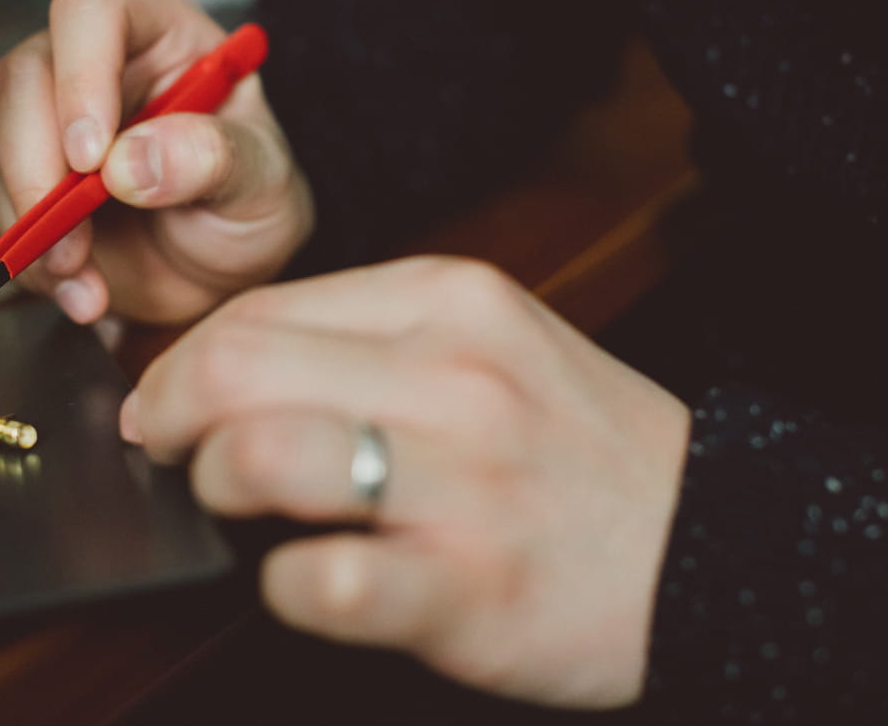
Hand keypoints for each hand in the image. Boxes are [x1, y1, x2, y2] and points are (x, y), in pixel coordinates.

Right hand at [0, 0, 313, 326]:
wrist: (222, 278)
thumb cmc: (247, 207)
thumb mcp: (261, 182)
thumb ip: (212, 159)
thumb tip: (132, 161)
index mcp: (154, 37)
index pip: (90, 14)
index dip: (80, 77)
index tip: (90, 157)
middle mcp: (86, 70)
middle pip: (18, 81)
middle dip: (33, 170)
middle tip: (72, 238)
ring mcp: (40, 128)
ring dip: (24, 227)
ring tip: (84, 277)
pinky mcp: (12, 188)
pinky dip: (13, 259)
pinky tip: (71, 287)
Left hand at [122, 256, 689, 708]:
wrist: (720, 545)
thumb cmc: (582, 452)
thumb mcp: (492, 347)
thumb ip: (368, 342)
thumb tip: (225, 369)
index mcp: (452, 300)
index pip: (257, 308)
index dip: (182, 359)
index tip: (167, 399)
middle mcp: (455, 376)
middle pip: (233, 365)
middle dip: (167, 413)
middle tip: (169, 449)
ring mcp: (463, 482)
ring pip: (255, 455)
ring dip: (213, 487)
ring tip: (239, 507)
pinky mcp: (465, 587)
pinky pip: (315, 581)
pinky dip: (281, 585)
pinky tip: (309, 580)